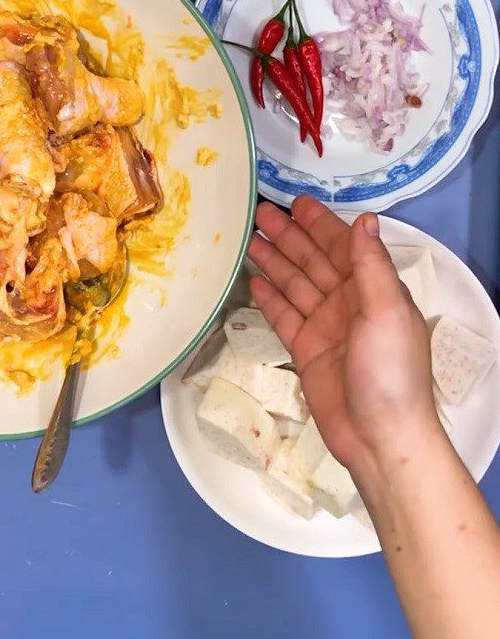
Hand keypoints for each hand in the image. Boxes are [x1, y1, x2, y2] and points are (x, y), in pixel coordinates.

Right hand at [247, 196, 440, 471]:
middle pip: (312, 262)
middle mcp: (348, 303)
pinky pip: (284, 316)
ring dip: (273, 261)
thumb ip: (371, 265)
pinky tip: (253, 280)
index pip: (342, 247)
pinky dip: (269, 297)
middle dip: (288, 237)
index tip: (296, 203)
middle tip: (259, 214)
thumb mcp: (386, 311)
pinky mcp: (305, 349)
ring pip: (294, 285)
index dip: (320, 224)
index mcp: (372, 290)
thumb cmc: (390, 371)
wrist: (378, 435)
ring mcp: (324, 326)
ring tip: (248, 240)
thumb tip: (366, 219)